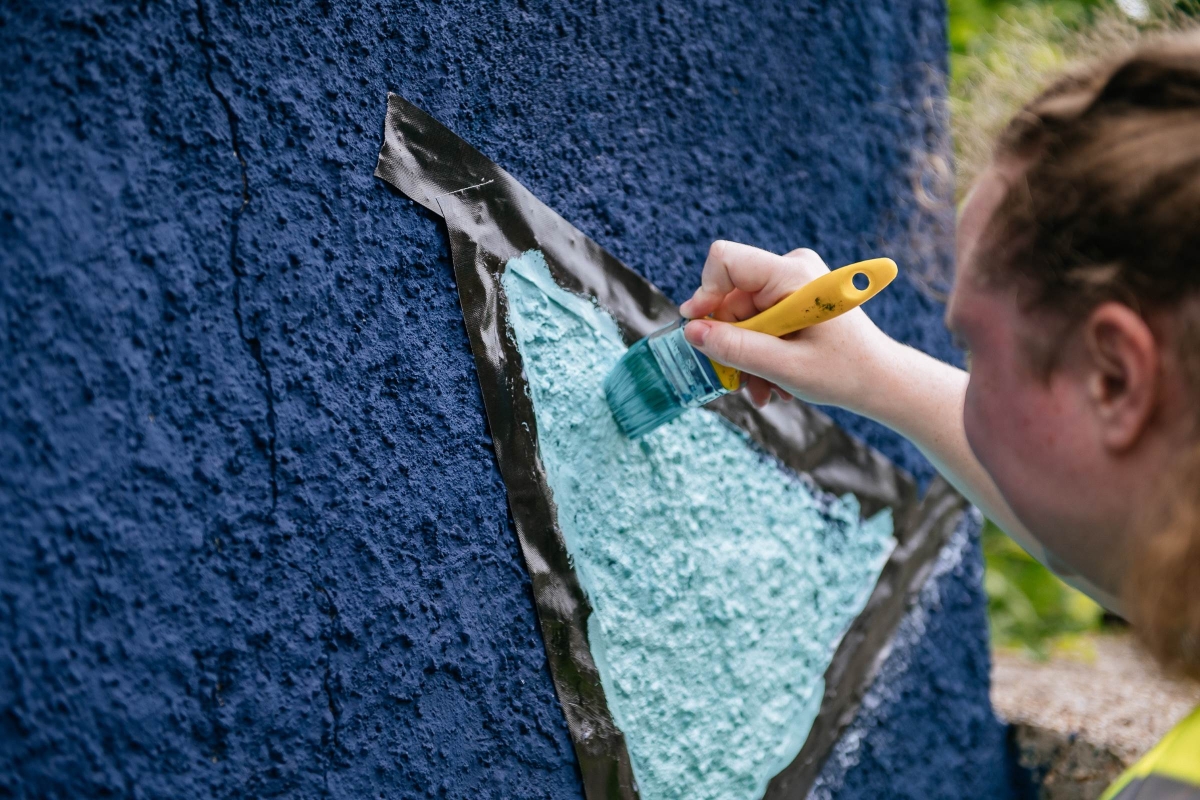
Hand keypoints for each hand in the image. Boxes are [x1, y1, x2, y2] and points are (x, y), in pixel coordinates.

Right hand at [679, 241, 900, 412]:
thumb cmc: (844, 372)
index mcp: (793, 274)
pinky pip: (757, 319)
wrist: (881, 380)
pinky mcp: (792, 296)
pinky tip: (773, 379)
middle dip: (732, 342)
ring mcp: (792, 281)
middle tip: (742, 382)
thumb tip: (692, 332)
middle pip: (731, 297)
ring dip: (746, 355)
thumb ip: (736, 349)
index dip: (705, 293)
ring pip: (742, 315)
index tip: (700, 331)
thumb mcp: (785, 367)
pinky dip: (759, 351)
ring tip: (764, 389)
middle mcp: (791, 268)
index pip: (726, 260)